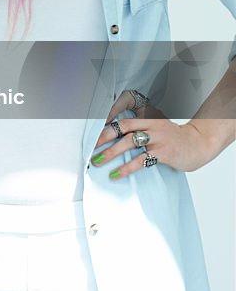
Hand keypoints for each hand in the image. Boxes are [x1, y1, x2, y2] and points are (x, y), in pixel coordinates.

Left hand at [91, 90, 218, 179]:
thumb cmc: (174, 138)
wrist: (199, 144)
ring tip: (98, 161)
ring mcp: (158, 138)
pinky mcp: (163, 152)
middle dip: (104, 137)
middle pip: (123, 127)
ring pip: (129, 142)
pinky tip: (116, 174)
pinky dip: (126, 168)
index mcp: (149, 117)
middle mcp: (151, 124)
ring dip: (110, 152)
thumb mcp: (157, 127)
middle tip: (91, 147)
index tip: (94, 130)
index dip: (108, 121)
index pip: (124, 116)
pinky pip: (141, 160)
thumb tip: (114, 139)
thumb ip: (140, 128)